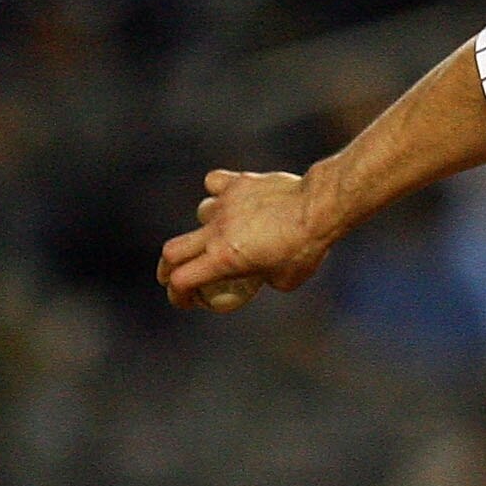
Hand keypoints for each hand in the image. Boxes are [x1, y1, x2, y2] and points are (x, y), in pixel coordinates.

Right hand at [158, 167, 337, 313]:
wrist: (318, 208)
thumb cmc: (306, 248)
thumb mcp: (286, 281)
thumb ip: (265, 278)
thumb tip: (262, 274)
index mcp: (223, 260)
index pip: (182, 281)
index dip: (177, 295)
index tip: (186, 300)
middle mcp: (216, 233)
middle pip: (173, 251)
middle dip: (168, 267)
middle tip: (174, 274)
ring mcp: (224, 206)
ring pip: (199, 216)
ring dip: (206, 227)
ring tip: (224, 233)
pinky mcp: (236, 184)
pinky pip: (215, 185)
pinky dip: (218, 192)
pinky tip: (230, 198)